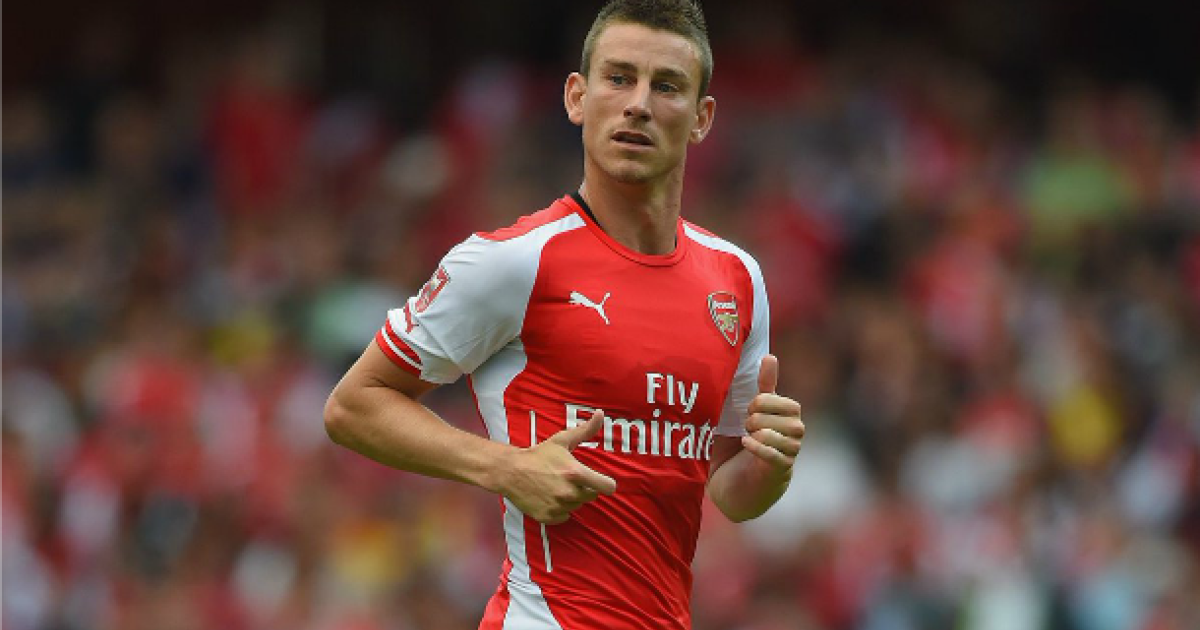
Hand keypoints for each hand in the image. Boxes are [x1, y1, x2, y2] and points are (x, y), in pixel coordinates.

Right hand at [495, 410, 616, 523]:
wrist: (510, 471)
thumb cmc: (538, 455)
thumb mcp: (562, 440)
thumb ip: (585, 430)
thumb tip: (601, 414)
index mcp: (575, 473)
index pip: (607, 487)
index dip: (606, 483)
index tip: (600, 480)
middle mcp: (569, 493)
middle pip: (591, 496)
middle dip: (585, 488)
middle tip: (569, 479)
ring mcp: (558, 507)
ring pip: (577, 506)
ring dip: (571, 498)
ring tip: (557, 486)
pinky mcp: (548, 517)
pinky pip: (564, 516)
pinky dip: (560, 509)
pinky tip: (550, 497)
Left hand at [741, 355, 803, 474]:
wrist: (738, 482)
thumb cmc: (747, 441)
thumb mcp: (754, 411)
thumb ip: (765, 386)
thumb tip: (771, 356)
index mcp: (791, 412)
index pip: (772, 399)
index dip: (756, 404)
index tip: (749, 412)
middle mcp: (797, 430)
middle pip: (770, 416)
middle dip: (752, 420)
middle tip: (748, 428)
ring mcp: (792, 451)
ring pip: (771, 434)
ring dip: (753, 435)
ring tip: (748, 438)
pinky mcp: (781, 470)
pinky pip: (771, 454)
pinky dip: (755, 447)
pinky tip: (746, 444)